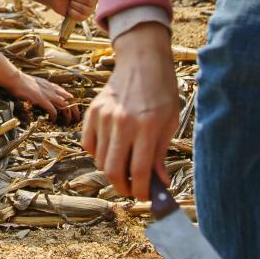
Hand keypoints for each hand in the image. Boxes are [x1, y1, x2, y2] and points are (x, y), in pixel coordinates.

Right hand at [5, 71, 75, 121]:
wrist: (16, 79)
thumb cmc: (23, 82)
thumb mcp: (37, 84)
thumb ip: (43, 89)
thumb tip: (43, 94)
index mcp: (52, 86)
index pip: (67, 94)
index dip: (72, 103)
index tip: (74, 110)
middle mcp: (53, 90)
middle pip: (70, 101)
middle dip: (75, 110)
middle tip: (76, 118)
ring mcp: (48, 95)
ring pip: (65, 106)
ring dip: (68, 115)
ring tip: (68, 122)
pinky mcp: (42, 100)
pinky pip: (53, 110)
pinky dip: (55, 117)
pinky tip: (53, 120)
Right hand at [82, 22, 179, 200]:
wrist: (142, 61)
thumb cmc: (161, 92)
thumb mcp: (169, 122)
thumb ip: (160, 154)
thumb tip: (159, 183)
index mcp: (146, 126)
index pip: (139, 171)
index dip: (142, 191)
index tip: (146, 197)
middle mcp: (122, 122)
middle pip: (114, 171)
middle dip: (124, 188)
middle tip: (132, 190)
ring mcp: (104, 117)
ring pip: (100, 161)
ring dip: (112, 172)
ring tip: (125, 169)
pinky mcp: (92, 112)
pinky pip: (89, 145)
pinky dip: (99, 155)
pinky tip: (112, 151)